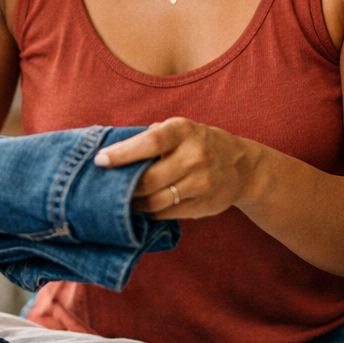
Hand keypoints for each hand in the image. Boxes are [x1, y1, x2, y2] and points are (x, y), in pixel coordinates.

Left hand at [93, 117, 261, 218]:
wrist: (243, 166)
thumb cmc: (199, 143)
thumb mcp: (179, 129)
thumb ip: (150, 137)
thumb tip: (112, 150)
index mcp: (184, 131)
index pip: (149, 143)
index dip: (122, 154)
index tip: (100, 161)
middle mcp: (195, 156)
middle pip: (149, 180)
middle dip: (124, 188)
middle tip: (108, 189)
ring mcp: (202, 183)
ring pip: (156, 202)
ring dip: (134, 204)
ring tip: (124, 201)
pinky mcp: (204, 205)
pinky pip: (167, 214)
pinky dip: (150, 213)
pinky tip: (143, 207)